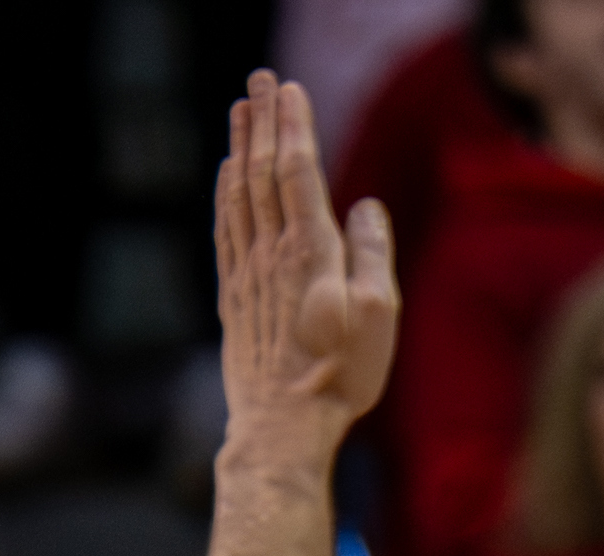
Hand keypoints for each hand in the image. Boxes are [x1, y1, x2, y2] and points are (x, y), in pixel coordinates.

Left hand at [216, 72, 396, 466]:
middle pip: (262, 171)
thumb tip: (365, 206)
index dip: (292, 125)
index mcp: (311, 251)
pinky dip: (225, 193)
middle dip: (263, 121)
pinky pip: (226, 229)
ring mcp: (247, 274)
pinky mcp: (234, 297)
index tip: (289, 88)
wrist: (282, 428)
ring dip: (239, 147)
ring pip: (239, 195)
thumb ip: (372, 254)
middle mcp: (272, 254)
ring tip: (240, 110)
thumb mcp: (378, 316)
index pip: (297, 170)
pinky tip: (226, 174)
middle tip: (260, 80)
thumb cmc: (340, 377)